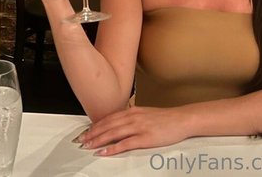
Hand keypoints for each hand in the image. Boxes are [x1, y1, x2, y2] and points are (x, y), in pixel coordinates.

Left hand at [74, 106, 189, 155]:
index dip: (95, 125)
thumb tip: (118, 123)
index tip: (84, 132)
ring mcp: (139, 127)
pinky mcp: (145, 138)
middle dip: (92, 133)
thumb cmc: (165, 119)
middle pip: (108, 125)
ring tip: (87, 146)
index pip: (109, 118)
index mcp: (132, 111)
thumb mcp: (145, 114)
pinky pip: (125, 144)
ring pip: (113, 133)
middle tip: (80, 140)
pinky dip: (112, 148)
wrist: (181, 119)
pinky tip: (103, 152)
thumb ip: (132, 117)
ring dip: (98, 140)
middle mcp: (133, 117)